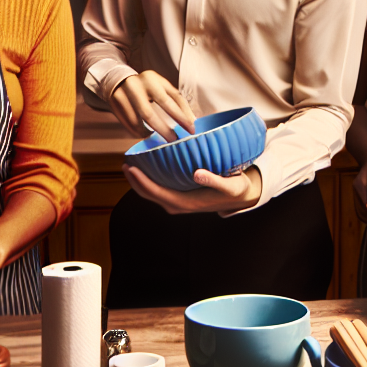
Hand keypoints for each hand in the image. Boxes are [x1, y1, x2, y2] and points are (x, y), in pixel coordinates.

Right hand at [111, 71, 195, 142]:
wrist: (117, 79)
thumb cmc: (146, 86)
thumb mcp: (161, 86)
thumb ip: (174, 100)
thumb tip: (190, 120)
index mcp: (153, 79)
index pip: (170, 99)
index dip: (182, 115)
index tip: (191, 128)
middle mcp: (136, 86)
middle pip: (149, 114)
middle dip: (164, 129)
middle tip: (174, 140)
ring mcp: (123, 96)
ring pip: (136, 122)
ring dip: (150, 133)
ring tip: (161, 139)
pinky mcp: (114, 105)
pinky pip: (128, 125)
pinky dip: (139, 132)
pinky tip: (147, 134)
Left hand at [123, 164, 261, 214]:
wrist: (240, 199)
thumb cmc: (235, 190)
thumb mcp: (229, 185)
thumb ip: (214, 180)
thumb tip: (197, 173)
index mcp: (185, 202)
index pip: (155, 192)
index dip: (141, 181)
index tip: (130, 167)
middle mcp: (177, 205)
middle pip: (148, 194)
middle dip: (134, 180)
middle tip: (125, 161)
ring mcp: (177, 202)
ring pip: (151, 194)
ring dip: (139, 181)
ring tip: (131, 164)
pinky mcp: (179, 198)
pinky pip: (158, 190)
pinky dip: (149, 180)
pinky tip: (148, 168)